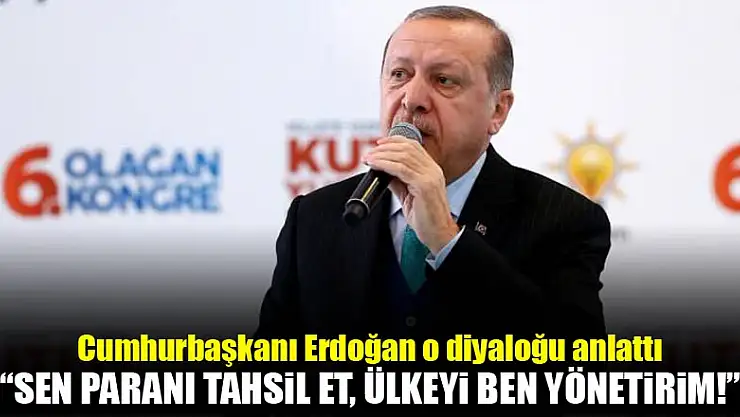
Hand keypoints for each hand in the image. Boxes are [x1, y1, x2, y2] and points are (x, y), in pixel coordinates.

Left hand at [363, 136, 459, 253]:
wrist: (438, 234)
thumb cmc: (426, 218)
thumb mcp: (408, 195)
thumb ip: (398, 181)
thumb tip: (383, 171)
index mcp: (431, 169)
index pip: (413, 145)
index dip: (395, 141)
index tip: (379, 143)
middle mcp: (433, 169)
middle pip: (407, 147)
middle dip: (385, 147)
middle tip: (370, 153)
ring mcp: (430, 176)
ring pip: (403, 156)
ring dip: (382, 155)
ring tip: (368, 158)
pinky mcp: (424, 185)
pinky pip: (401, 169)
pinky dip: (385, 164)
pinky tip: (375, 165)